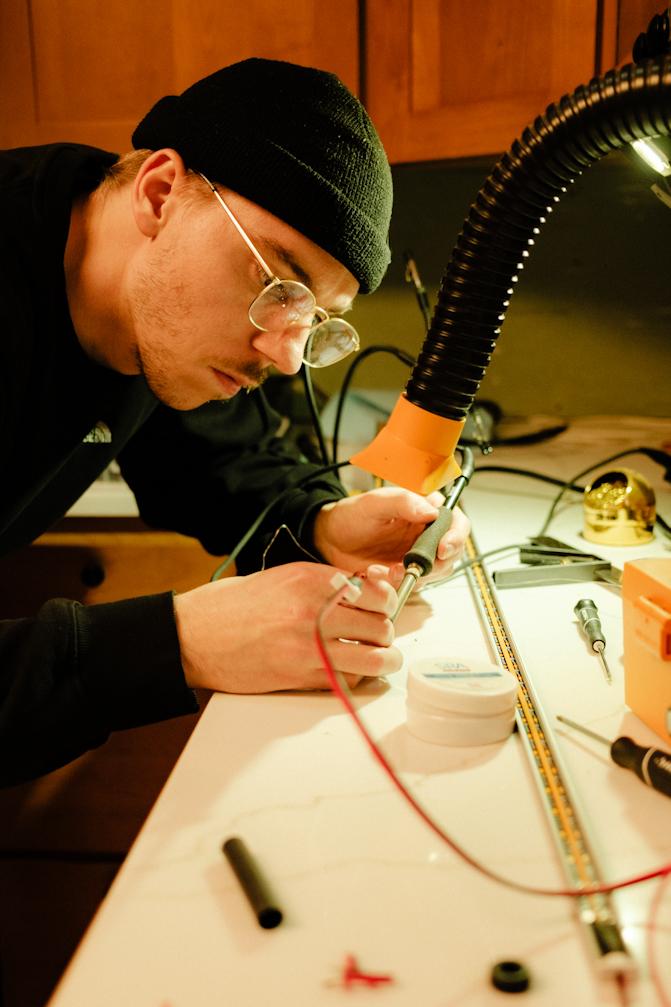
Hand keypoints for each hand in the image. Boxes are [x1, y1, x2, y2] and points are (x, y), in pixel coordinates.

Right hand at [173, 562, 400, 692]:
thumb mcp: (281, 578)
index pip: (375, 591)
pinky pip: (349, 681)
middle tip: (378, 635)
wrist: (193, 636)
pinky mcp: (301, 677)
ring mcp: (310, 647)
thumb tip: (363, 591)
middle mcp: (315, 611)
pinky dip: (357, 678)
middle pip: (381, 625)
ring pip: (375, 658)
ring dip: (383, 659)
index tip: (382, 607)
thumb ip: (323, 583)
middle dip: (385, 632)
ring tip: (381, 658)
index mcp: (311, 581)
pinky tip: (350, 672)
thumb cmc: (231, 606)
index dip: (385, 601)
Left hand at [312, 487, 470, 584]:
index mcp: (425, 511)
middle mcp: (426, 534)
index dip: (456, 536)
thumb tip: (432, 510)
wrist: (330, 539)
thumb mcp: (375, 503)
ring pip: (436, 572)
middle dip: (436, 563)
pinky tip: (377, 572)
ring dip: (415, 575)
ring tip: (387, 569)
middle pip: (452, 551)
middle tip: (412, 565)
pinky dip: (397, 583)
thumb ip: (403, 502)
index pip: (456, 522)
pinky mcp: (405, 573)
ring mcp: (417, 556)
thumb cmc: (352, 516)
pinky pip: (412, 584)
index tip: (443, 548)